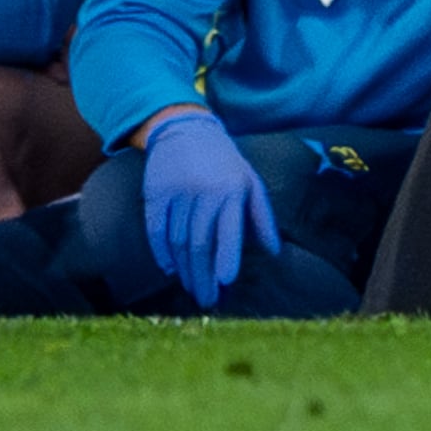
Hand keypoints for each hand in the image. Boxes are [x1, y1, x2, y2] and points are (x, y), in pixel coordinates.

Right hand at [138, 107, 275, 309]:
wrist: (186, 129)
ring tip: (193, 288)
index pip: (228, 230)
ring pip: (178, 242)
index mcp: (232, 190)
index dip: (226, 256)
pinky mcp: (155, 194)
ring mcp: (177, 193)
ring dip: (185, 270)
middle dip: (204, 276)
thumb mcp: (250, 182)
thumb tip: (275, 252)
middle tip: (207, 300)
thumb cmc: (224, 162)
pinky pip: (156, 230)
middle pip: (200, 243)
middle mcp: (204, 193)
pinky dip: (162, 253)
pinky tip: (170, 269)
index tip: (226, 281)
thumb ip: (262, 216)